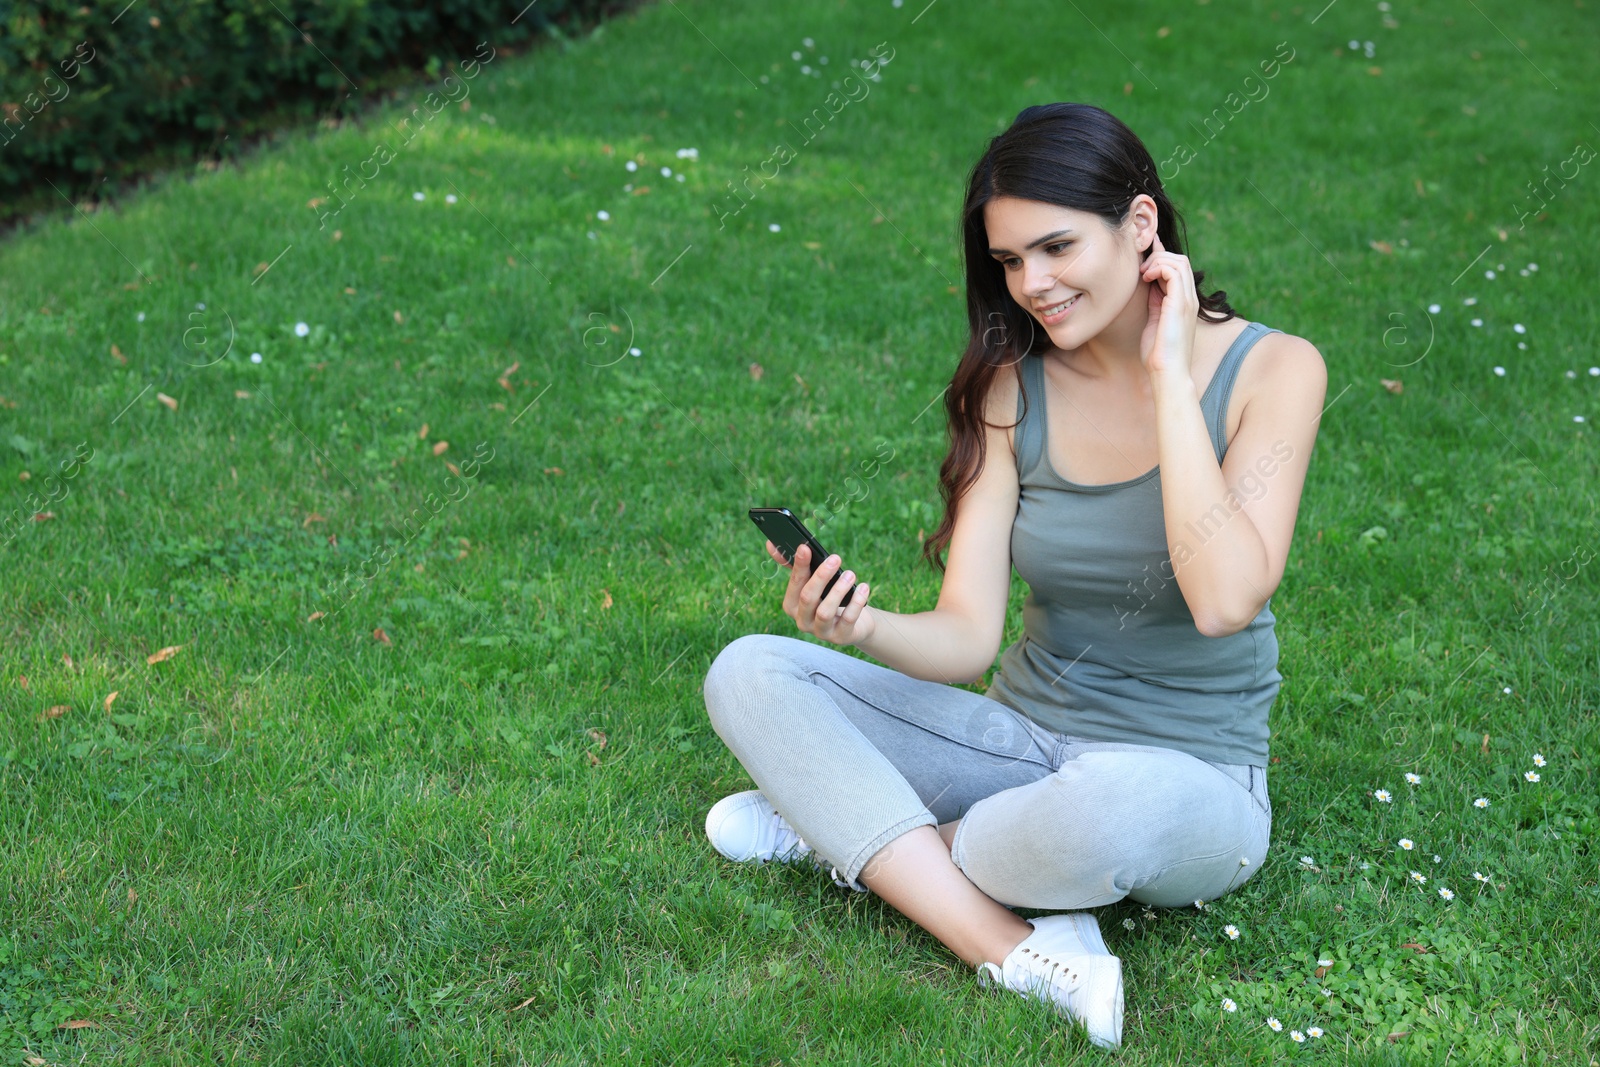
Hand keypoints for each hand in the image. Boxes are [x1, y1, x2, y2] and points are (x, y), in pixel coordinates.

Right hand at [767, 540, 876, 646]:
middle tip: (835, 558)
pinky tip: (863, 587)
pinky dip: (856, 602)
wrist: (855, 623)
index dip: (799, 566)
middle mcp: (802, 620)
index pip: (794, 584)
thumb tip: (771, 544)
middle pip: (808, 598)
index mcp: (792, 605)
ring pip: (825, 611)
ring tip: (851, 574)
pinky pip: (847, 620)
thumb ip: (795, 565)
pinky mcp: (840, 637)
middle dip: (821, 576)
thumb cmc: (829, 597)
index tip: (805, 548)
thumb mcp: (813, 582)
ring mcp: (820, 631)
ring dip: (838, 590)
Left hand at [1137, 230, 1198, 382]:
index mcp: (1184, 302)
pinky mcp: (1180, 304)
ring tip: (1142, 274)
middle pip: (1180, 260)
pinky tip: (1145, 278)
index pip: (1178, 268)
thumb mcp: (1154, 320)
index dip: (1162, 255)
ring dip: (1157, 261)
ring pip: (1179, 261)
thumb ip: (1154, 301)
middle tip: (1140, 269)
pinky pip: (1173, 272)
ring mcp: (1187, 300)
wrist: (1167, 372)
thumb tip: (1146, 284)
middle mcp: (1189, 298)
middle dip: (1158, 256)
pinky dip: (1158, 268)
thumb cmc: (1158, 353)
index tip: (1146, 250)